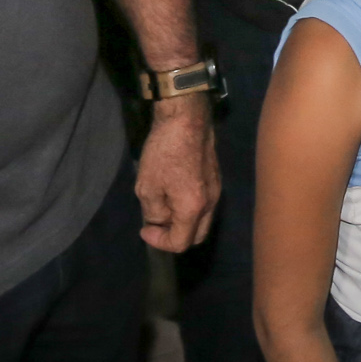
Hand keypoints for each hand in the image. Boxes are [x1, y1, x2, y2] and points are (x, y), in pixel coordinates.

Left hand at [135, 95, 219, 250]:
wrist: (186, 118)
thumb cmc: (164, 152)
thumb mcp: (147, 186)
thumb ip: (154, 212)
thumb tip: (159, 220)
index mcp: (193, 208)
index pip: (180, 242)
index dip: (159, 242)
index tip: (144, 228)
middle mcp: (211, 203)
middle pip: (197, 236)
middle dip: (175, 236)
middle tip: (155, 224)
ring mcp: (217, 190)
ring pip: (202, 220)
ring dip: (183, 222)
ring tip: (163, 207)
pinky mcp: (216, 178)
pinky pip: (204, 205)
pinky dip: (190, 208)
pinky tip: (174, 192)